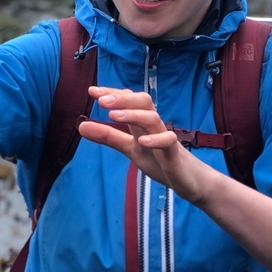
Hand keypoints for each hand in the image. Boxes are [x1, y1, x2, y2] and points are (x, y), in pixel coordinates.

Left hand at [79, 86, 214, 204]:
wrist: (191, 181)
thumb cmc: (160, 160)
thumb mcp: (130, 148)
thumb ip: (108, 137)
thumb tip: (81, 126)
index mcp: (142, 123)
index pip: (129, 100)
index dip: (112, 94)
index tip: (92, 91)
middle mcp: (154, 126)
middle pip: (143, 102)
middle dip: (122, 99)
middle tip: (101, 100)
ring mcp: (166, 138)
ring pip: (152, 118)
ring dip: (133, 115)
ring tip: (113, 116)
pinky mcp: (175, 154)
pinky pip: (168, 141)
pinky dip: (155, 140)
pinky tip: (142, 141)